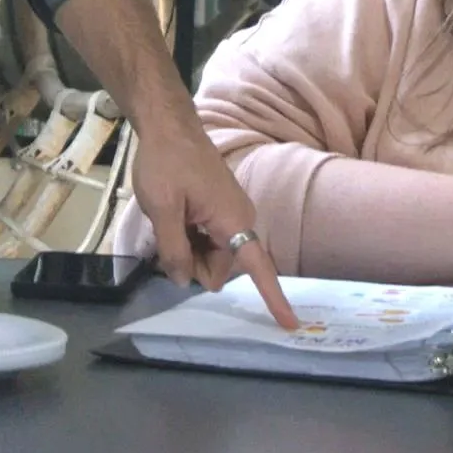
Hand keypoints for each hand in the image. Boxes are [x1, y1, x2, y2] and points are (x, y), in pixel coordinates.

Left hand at [129, 117, 300, 329]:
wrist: (168, 126)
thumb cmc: (166, 163)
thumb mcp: (162, 209)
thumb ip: (173, 249)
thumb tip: (184, 281)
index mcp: (234, 221)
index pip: (259, 268)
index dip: (273, 299)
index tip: (291, 326)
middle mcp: (242, 219)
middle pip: (221, 266)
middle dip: (193, 264)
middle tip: (166, 236)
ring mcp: (232, 213)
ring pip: (212, 254)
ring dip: (189, 248)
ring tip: (169, 219)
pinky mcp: (222, 208)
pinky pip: (210, 239)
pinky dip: (191, 237)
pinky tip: (174, 218)